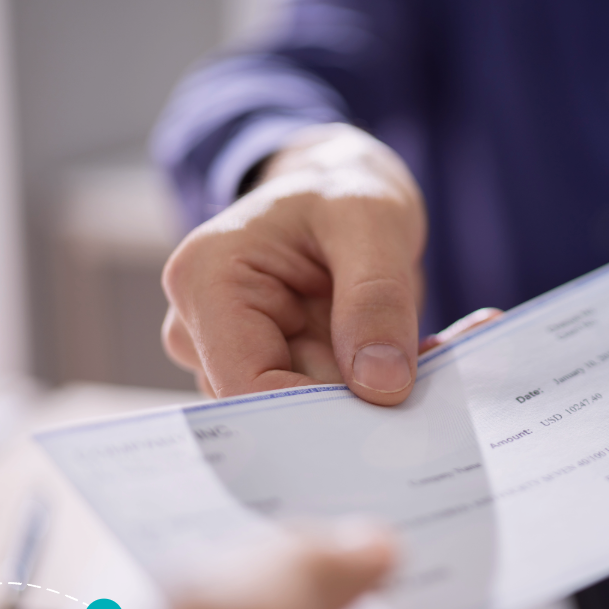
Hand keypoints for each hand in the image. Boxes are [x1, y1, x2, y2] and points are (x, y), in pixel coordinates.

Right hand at [162, 123, 426, 404]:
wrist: (339, 193)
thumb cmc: (345, 193)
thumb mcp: (373, 222)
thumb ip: (376, 299)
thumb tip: (381, 386)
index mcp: (205, 281)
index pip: (247, 386)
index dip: (316, 415)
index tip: (385, 415)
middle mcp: (197, 327)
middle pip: (268, 410)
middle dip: (344, 406)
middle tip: (412, 387)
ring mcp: (223, 356)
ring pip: (295, 415)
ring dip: (356, 400)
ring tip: (400, 356)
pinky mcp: (259, 373)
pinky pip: (312, 407)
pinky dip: (357, 395)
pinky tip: (387, 364)